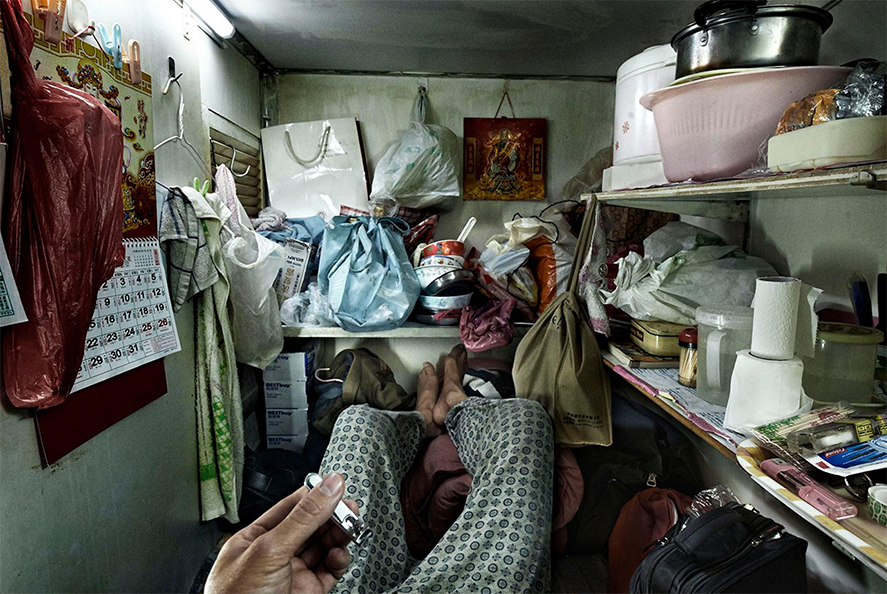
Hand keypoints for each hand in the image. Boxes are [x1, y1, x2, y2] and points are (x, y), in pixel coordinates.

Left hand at [205, 473, 356, 593]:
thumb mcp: (271, 549)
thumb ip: (303, 517)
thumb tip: (329, 486)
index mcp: (254, 540)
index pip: (289, 507)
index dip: (314, 496)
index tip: (336, 486)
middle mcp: (273, 556)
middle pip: (310, 526)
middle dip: (332, 516)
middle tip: (350, 510)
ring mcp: (292, 575)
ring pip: (323, 547)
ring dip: (339, 537)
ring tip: (350, 531)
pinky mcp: (308, 592)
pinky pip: (330, 570)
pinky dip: (339, 561)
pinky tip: (341, 555)